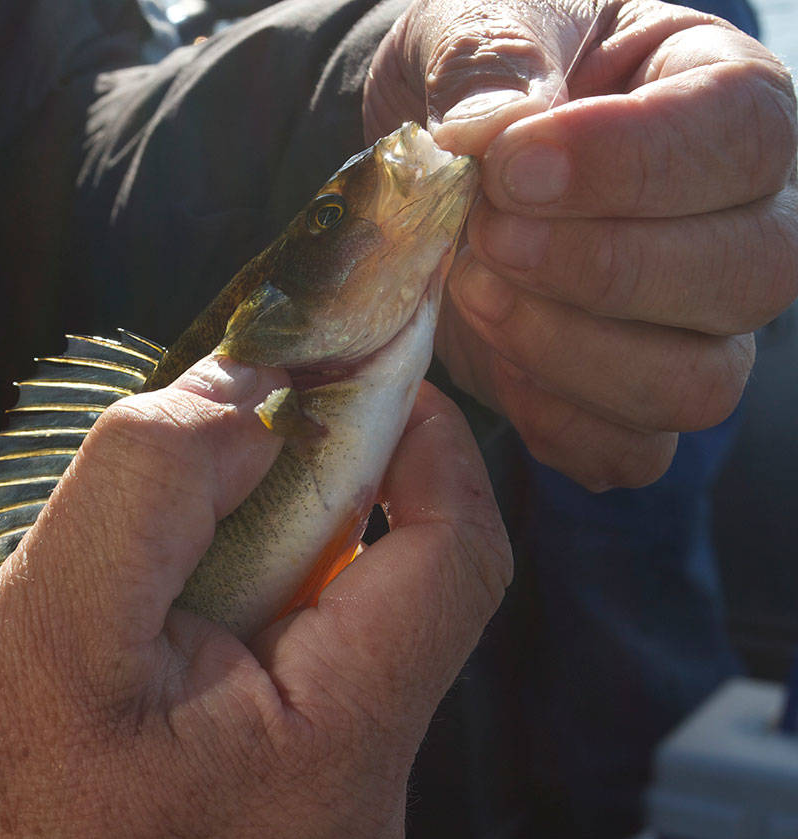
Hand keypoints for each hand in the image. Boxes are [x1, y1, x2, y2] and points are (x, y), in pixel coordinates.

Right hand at [0, 356, 510, 838]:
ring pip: (357, 620)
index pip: (453, 563)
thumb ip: (156, 480)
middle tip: (247, 434)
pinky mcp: (303, 798)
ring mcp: (337, 805)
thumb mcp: (51, 610)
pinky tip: (187, 602)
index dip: (428, 445)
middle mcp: (364, 798)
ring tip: (184, 541)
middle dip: (335, 487)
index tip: (366, 376)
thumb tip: (258, 398)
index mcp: (328, 755)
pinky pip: (319, 661)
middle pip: (408, 588)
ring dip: (288, 540)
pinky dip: (267, 595)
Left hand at [364, 0, 797, 489]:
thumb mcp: (473, 23)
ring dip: (571, 352)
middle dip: (600, 268)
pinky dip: (554, 421)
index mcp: (725, 99)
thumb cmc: (477, 74)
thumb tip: (498, 126)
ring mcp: (696, 326)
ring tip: (473, 289)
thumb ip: (490, 56)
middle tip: (486, 233)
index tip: (512, 168)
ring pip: (696, 384)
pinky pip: (629, 449)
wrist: (435, 159)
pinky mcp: (626, 400)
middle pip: (749, 275)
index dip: (630, 165)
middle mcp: (741, 222)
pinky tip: (489, 357)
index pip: (742, 139)